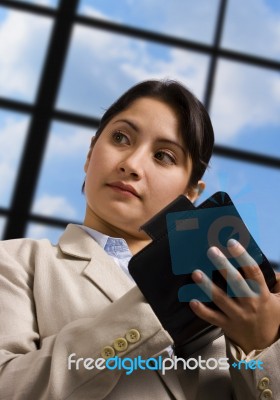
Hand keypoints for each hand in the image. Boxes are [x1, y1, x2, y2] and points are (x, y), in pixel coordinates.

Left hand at [189, 239, 279, 353]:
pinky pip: (212, 318)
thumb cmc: (271, 316)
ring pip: (220, 299)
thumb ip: (277, 284)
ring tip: (196, 272)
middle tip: (211, 251)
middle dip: (222, 265)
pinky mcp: (227, 326)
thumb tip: (274, 269)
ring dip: (207, 285)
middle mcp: (249, 303)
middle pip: (235, 282)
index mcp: (261, 294)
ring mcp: (237, 315)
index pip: (252, 271)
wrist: (266, 345)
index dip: (242, 256)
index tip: (232, 243)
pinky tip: (192, 301)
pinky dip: (202, 310)